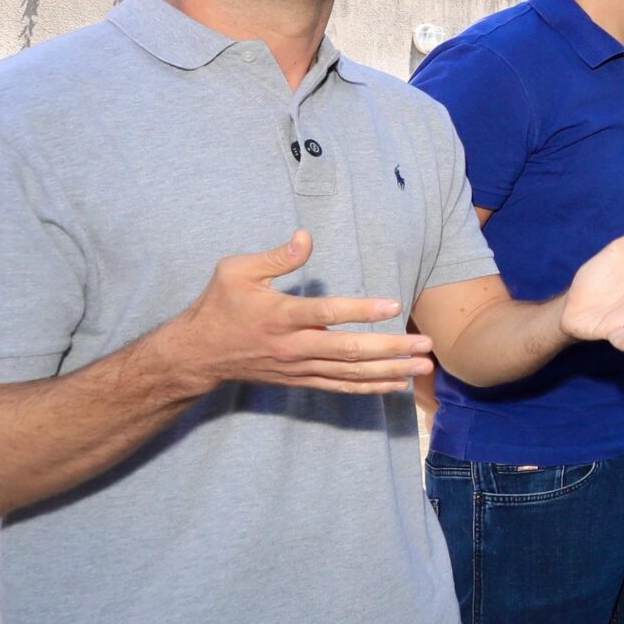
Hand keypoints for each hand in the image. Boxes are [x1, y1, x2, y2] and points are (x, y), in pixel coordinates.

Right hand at [166, 230, 434, 395]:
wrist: (197, 355)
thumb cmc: (219, 305)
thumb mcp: (235, 271)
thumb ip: (275, 256)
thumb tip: (307, 236)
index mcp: (279, 315)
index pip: (325, 313)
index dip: (360, 310)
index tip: (393, 305)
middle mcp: (293, 346)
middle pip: (348, 350)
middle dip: (390, 349)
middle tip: (426, 345)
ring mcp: (298, 367)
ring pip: (349, 373)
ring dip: (389, 370)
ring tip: (423, 366)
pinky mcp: (300, 380)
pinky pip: (340, 387)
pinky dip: (369, 387)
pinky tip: (397, 384)